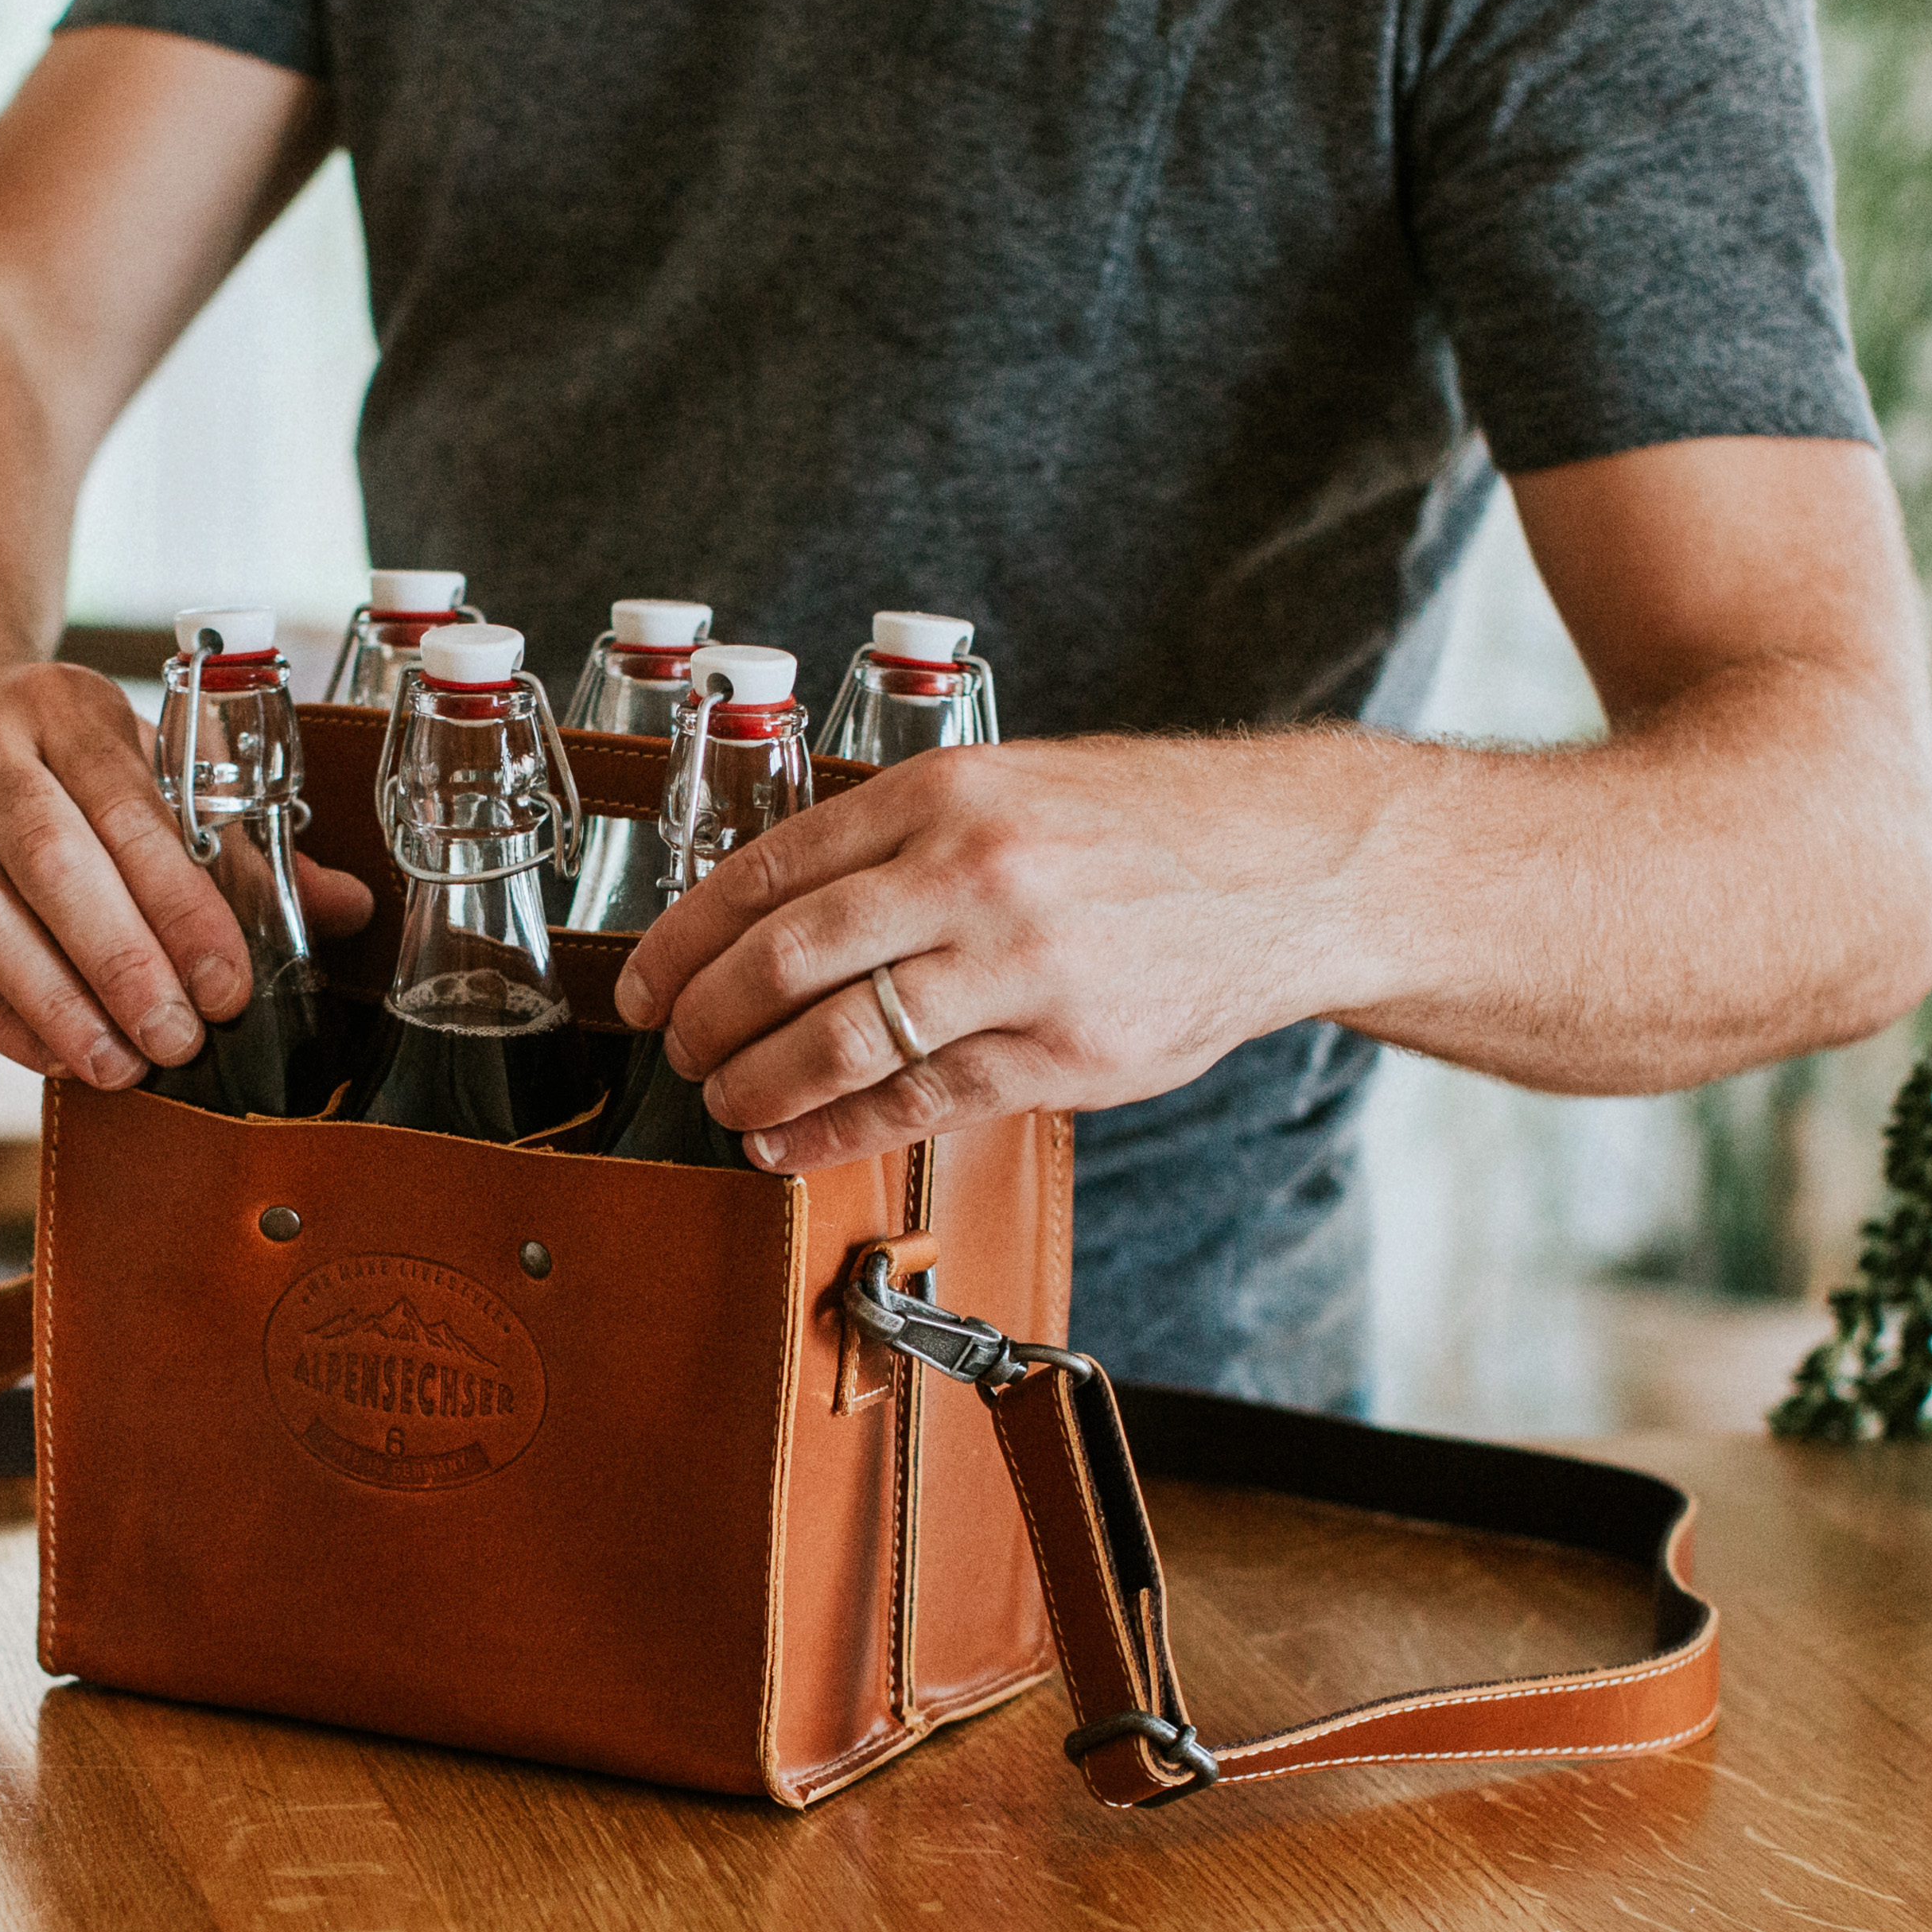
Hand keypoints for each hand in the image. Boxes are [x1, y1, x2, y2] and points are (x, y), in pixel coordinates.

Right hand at [0, 660, 373, 1084]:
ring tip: (121, 1065)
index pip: (135, 812)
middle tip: (180, 1041)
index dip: (187, 907)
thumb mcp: (132, 766)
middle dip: (125, 962)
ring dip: (59, 1001)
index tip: (231, 987)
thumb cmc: (40, 762)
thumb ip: (233, 840)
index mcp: (62, 701)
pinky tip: (49, 1053)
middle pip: (55, 861)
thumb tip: (348, 907)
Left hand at [612, 735, 1350, 1172]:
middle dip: (705, 1016)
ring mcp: (1020, 965)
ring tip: (722, 1100)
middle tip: (674, 1047)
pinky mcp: (1061, 1051)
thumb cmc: (1141, 832)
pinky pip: (917, 1101)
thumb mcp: (1012, 789)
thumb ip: (904, 839)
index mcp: (946, 793)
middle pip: (786, 957)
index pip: (769, 870)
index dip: (683, 938)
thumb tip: (782, 910)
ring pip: (839, 1038)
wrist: (1288, 870)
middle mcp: (974, 871)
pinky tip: (788, 1142)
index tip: (642, 979)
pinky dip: (833, 1130)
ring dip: (756, 1082)